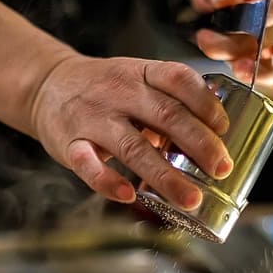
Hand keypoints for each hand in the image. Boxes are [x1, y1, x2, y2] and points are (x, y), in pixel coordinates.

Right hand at [30, 55, 231, 207]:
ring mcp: (93, 118)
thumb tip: (215, 132)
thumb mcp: (136, 78)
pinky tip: (128, 194)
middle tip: (221, 169)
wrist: (47, 85)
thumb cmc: (103, 88)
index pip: (178, 78)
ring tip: (190, 199)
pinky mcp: (69, 143)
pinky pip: (88, 164)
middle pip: (165, 115)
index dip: (205, 103)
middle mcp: (118, 92)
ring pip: (133, 147)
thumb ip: (169, 100)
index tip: (224, 128)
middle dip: (199, 144)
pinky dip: (108, 181)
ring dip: (165, 176)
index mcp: (140, 73)